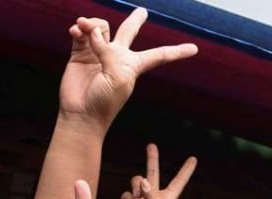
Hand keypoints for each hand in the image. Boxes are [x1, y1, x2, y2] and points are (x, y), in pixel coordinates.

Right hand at [59, 8, 196, 130]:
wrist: (82, 113)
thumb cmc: (105, 102)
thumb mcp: (118, 78)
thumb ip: (109, 52)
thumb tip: (93, 32)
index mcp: (134, 65)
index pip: (160, 55)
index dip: (177, 51)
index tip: (195, 49)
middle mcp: (118, 57)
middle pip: (129, 33)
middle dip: (135, 21)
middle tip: (143, 12)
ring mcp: (99, 54)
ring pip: (101, 28)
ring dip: (93, 23)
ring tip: (84, 26)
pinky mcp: (81, 53)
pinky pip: (82, 33)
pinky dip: (79, 29)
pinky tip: (76, 31)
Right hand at [120, 144, 196, 198]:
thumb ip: (153, 197)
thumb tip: (143, 181)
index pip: (179, 181)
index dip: (186, 170)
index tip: (194, 159)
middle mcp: (154, 198)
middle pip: (153, 174)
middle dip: (152, 159)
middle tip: (151, 145)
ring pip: (136, 182)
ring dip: (137, 185)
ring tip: (139, 197)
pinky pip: (126, 195)